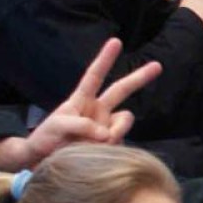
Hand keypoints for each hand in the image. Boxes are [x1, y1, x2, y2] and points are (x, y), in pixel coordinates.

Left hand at [21, 37, 161, 165]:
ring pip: (125, 121)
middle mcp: (98, 111)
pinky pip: (120, 142)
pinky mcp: (111, 144)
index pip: (95, 76)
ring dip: (116, 131)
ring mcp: (106, 127)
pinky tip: (98, 154)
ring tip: (98, 144)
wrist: (44, 161)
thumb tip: (106, 134)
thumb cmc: (46, 138)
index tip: (116, 41)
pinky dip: (111, 148)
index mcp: (82, 100)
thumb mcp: (57, 126)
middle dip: (140, 77)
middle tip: (158, 65)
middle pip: (122, 90)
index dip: (105, 59)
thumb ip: (81, 125)